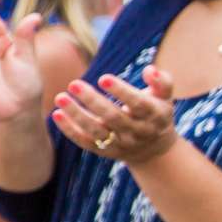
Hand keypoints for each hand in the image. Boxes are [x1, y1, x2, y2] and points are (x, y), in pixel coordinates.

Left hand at [52, 67, 176, 164]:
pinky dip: (70, 130)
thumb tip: (149, 70)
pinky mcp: (104, 152)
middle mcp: (137, 131)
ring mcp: (121, 144)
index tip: (103, 77)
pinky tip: (56, 114)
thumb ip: (162, 81)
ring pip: (96, 131)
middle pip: (113, 117)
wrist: (154, 150)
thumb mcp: (165, 97)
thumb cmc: (155, 112)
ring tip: (60, 98)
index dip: (122, 91)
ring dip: (76, 115)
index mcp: (154, 115)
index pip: (138, 104)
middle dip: (92, 100)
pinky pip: (85, 142)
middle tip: (74, 83)